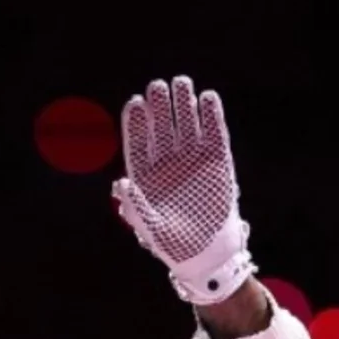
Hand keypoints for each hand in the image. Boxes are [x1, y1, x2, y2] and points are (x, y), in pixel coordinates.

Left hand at [111, 76, 253, 304]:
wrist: (206, 255)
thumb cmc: (172, 244)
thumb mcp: (149, 227)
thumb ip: (134, 206)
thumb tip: (120, 183)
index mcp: (146, 176)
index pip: (139, 142)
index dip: (137, 122)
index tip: (135, 103)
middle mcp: (168, 164)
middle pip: (162, 127)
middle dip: (159, 106)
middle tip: (158, 86)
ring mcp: (193, 161)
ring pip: (187, 125)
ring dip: (184, 104)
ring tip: (182, 83)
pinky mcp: (218, 163)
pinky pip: (214, 134)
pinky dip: (211, 117)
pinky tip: (208, 98)